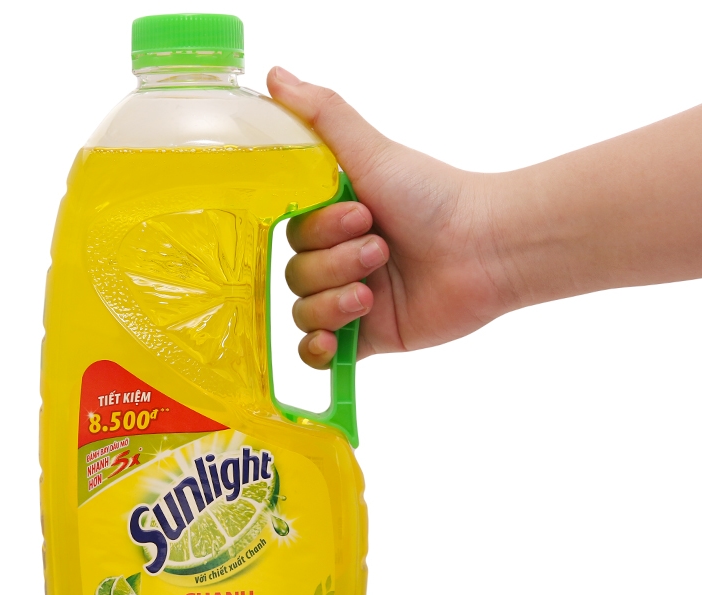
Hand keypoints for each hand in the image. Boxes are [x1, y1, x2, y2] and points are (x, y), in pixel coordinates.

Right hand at [268, 67, 511, 366]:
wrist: (485, 247)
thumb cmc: (434, 195)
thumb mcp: (370, 150)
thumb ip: (321, 115)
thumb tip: (274, 75)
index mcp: (336, 220)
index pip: (292, 234)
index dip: (317, 231)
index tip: (360, 214)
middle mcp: (340, 259)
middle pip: (296, 274)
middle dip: (335, 264)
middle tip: (381, 249)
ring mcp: (351, 300)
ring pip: (305, 311)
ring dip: (335, 301)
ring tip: (375, 291)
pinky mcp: (368, 339)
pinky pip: (318, 353)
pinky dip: (318, 349)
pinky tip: (334, 341)